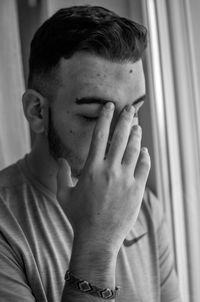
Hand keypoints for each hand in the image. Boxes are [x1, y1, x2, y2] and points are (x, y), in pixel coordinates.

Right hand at [57, 102, 150, 254]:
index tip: (109, 107)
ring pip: (134, 150)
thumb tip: (60, 160)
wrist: (97, 238)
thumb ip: (61, 175)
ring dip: (137, 135)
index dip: (105, 118)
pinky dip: (145, 156)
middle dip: (126, 120)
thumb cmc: (78, 217)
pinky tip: (145, 151)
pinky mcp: (137, 190)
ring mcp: (125, 180)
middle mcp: (109, 170)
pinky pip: (144, 167)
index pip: (99, 136)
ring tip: (138, 126)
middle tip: (131, 109)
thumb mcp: (63, 195)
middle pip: (120, 138)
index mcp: (91, 168)